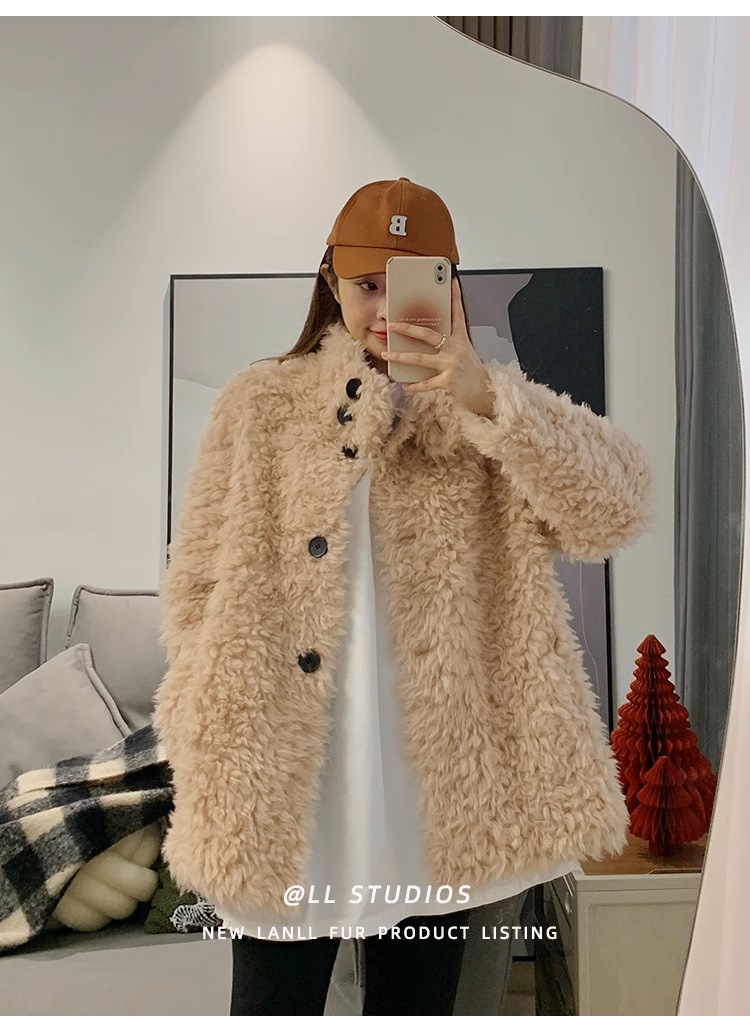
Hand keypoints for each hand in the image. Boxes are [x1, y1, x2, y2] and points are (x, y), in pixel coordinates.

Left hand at [383, 279, 494, 417]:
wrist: (485, 392)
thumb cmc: (472, 372)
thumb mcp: (465, 352)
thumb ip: (449, 343)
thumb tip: (430, 339)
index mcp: (461, 339)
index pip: (458, 313)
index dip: (455, 296)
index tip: (451, 280)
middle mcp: (455, 349)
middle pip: (428, 335)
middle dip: (407, 329)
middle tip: (392, 325)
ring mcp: (451, 365)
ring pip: (420, 359)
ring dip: (401, 357)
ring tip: (387, 354)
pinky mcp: (448, 381)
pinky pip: (426, 383)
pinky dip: (414, 386)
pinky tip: (405, 385)